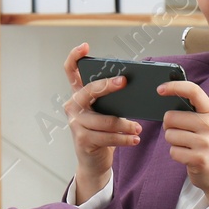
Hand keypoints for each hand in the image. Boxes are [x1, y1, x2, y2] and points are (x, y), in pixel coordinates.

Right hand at [62, 43, 141, 195]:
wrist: (93, 162)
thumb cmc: (102, 132)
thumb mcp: (105, 112)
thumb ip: (112, 100)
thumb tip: (132, 88)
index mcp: (78, 95)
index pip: (70, 71)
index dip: (74, 57)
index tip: (85, 46)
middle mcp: (73, 106)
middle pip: (89, 90)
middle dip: (107, 85)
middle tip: (124, 82)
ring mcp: (75, 123)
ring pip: (105, 120)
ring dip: (125, 125)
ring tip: (138, 128)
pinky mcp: (82, 140)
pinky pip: (107, 137)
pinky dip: (124, 139)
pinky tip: (134, 139)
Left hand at [156, 80, 208, 204]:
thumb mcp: (208, 125)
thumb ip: (193, 112)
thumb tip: (168, 95)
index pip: (193, 91)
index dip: (174, 87)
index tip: (160, 89)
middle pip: (171, 117)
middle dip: (169, 126)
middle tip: (181, 133)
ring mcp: (205, 142)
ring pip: (169, 135)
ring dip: (173, 142)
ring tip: (188, 147)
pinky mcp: (199, 159)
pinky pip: (173, 151)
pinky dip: (176, 155)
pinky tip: (188, 157)